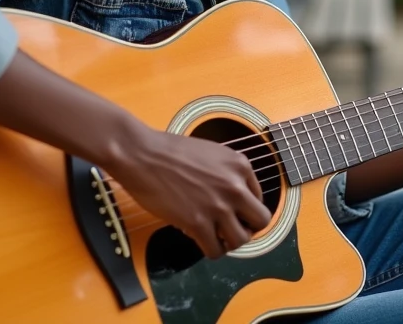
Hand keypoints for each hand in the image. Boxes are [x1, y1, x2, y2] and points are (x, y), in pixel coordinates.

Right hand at [111, 129, 271, 258]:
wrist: (142, 154)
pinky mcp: (197, 223)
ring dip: (228, 242)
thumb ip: (227, 173)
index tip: (231, 211)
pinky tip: (200, 240)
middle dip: (247, 227)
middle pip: (260, 221)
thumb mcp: (211, 152)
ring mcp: (218, 206)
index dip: (244, 208)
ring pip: (241, 240)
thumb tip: (232, 199)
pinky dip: (210, 250)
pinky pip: (215, 250)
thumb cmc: (169, 151)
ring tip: (214, 235)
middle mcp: (235, 186)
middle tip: (229, 228)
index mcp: (240, 166)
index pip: (259, 198)